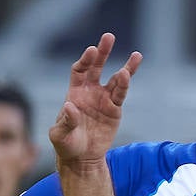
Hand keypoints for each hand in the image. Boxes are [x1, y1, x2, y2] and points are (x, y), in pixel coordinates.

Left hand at [50, 32, 142, 168]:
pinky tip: (129, 74)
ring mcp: (104, 99)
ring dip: (125, 68)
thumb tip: (71, 106)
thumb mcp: (60, 135)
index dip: (85, 60)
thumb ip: (65, 121)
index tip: (91, 51)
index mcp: (75, 92)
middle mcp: (90, 92)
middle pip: (97, 67)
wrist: (82, 159)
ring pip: (115, 79)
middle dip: (103, 52)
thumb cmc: (66, 145)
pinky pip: (121, 95)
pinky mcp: (114, 110)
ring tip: (136, 56)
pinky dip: (125, 85)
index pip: (80, 70)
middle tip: (109, 37)